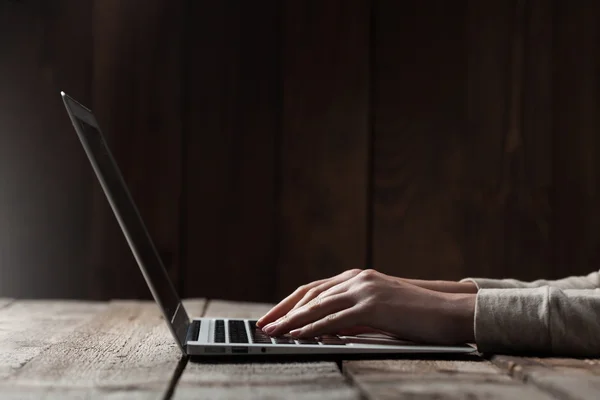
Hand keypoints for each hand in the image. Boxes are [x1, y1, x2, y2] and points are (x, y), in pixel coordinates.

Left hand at [259, 269, 474, 344]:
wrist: (451, 313)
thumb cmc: (417, 316)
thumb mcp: (379, 311)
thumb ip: (353, 314)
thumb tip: (325, 328)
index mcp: (358, 277)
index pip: (314, 289)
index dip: (290, 303)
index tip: (273, 316)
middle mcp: (358, 278)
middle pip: (310, 294)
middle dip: (283, 311)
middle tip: (263, 325)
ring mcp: (365, 290)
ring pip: (318, 305)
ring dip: (291, 321)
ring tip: (272, 332)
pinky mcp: (374, 306)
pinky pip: (335, 318)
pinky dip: (312, 327)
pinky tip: (297, 336)